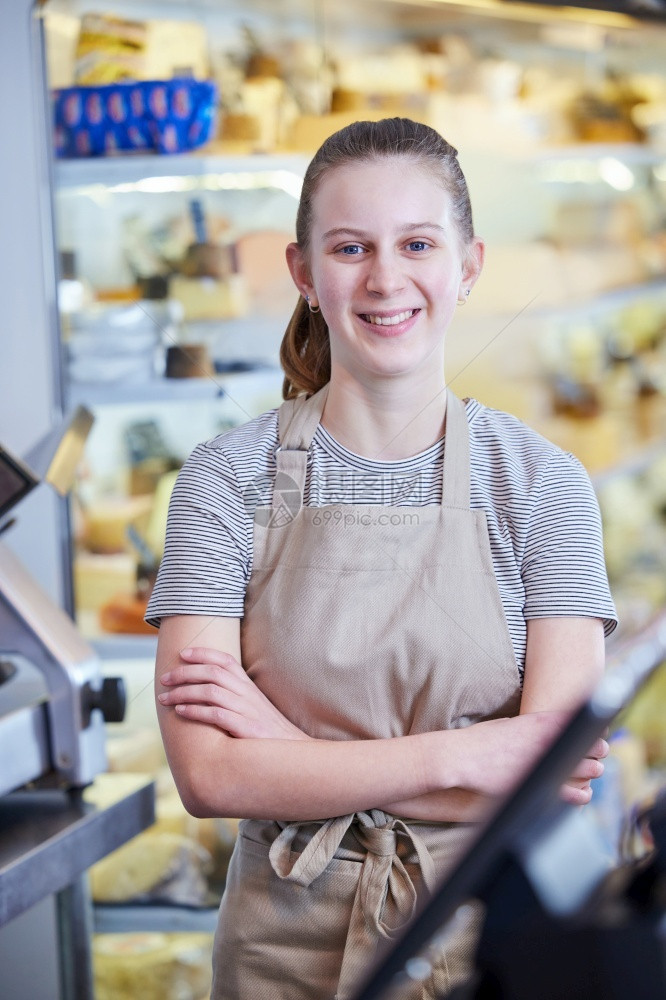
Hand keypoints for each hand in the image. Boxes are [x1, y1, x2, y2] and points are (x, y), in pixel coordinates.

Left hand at [157, 647, 310, 740]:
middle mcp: (247, 694)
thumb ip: (233, 695)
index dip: (203, 653)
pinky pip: (217, 715)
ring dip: (184, 692)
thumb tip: (205, 689)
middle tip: (164, 679)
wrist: (292, 753)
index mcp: (248, 686)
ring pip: (211, 691)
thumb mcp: (253, 707)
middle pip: (213, 673)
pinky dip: (195, 711)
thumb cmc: (266, 732)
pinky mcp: (247, 729)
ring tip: (165, 698)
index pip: (225, 660)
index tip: (182, 654)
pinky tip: (180, 712)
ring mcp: (248, 710)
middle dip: (184, 673)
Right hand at [454, 713, 607, 805]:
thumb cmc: (482, 740)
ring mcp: (545, 765)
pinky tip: (582, 794)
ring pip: (588, 769)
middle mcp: (548, 741)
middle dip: (597, 751)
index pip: (582, 722)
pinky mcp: (538, 786)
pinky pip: (573, 793)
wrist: (461, 758)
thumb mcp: (509, 723)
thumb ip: (532, 725)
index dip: (594, 729)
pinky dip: (581, 794)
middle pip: (593, 746)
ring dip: (592, 772)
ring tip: (590, 772)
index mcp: (541, 722)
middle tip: (597, 755)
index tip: (597, 734)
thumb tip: (548, 727)